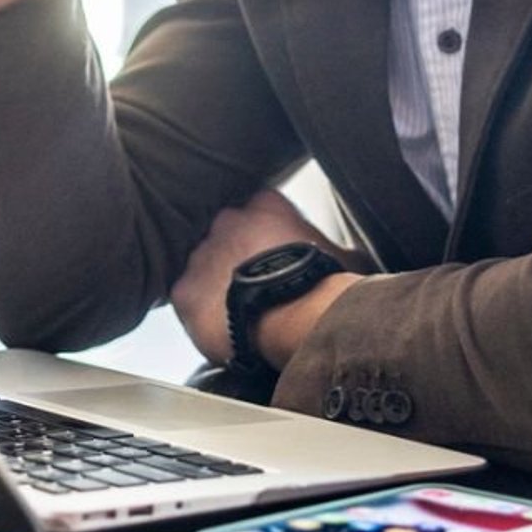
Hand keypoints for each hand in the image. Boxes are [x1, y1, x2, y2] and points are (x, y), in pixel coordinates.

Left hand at [168, 189, 359, 366]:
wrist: (300, 318)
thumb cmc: (328, 286)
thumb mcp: (348, 257)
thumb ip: (336, 247)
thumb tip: (348, 257)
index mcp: (265, 205)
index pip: (258, 211)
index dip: (266, 237)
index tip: (275, 257)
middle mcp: (226, 221)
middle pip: (226, 238)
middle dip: (236, 258)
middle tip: (256, 286)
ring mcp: (201, 254)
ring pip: (203, 268)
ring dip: (215, 285)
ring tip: (240, 310)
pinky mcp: (183, 289)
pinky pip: (187, 298)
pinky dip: (200, 312)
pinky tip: (222, 326)